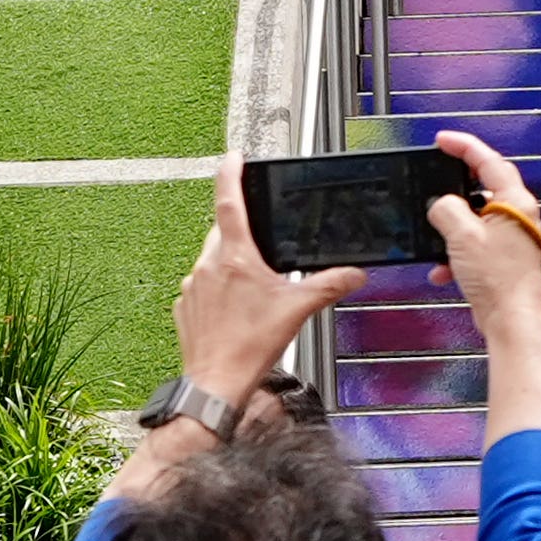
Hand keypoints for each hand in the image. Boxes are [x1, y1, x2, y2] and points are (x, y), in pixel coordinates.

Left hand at [181, 161, 370, 405]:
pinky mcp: (186, 307)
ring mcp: (193, 287)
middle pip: (222, 231)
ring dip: (232, 262)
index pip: (228, 202)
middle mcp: (207, 266)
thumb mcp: (299, 309)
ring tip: (256, 286)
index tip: (234, 157)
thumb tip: (354, 273)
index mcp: (234, 258)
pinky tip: (239, 310)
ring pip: (212, 259)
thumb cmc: (249, 347)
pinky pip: (204, 286)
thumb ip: (330, 285)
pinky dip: (220, 289)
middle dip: (241, 229)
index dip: (231, 175)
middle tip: (262, 239)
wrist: (215, 382)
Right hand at [421, 129, 540, 337]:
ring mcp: (513, 238)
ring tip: (438, 241)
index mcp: (516, 203)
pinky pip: (475, 246)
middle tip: (434, 183)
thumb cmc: (498, 279)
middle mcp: (519, 217)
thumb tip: (442, 205)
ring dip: (452, 231)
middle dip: (454, 191)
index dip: (464, 146)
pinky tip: (444, 270)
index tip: (443, 140)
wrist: (510, 319)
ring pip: (476, 221)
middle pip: (483, 188)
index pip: (489, 161)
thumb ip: (447, 210)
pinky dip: (456, 254)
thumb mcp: (461, 235)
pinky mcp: (504, 259)